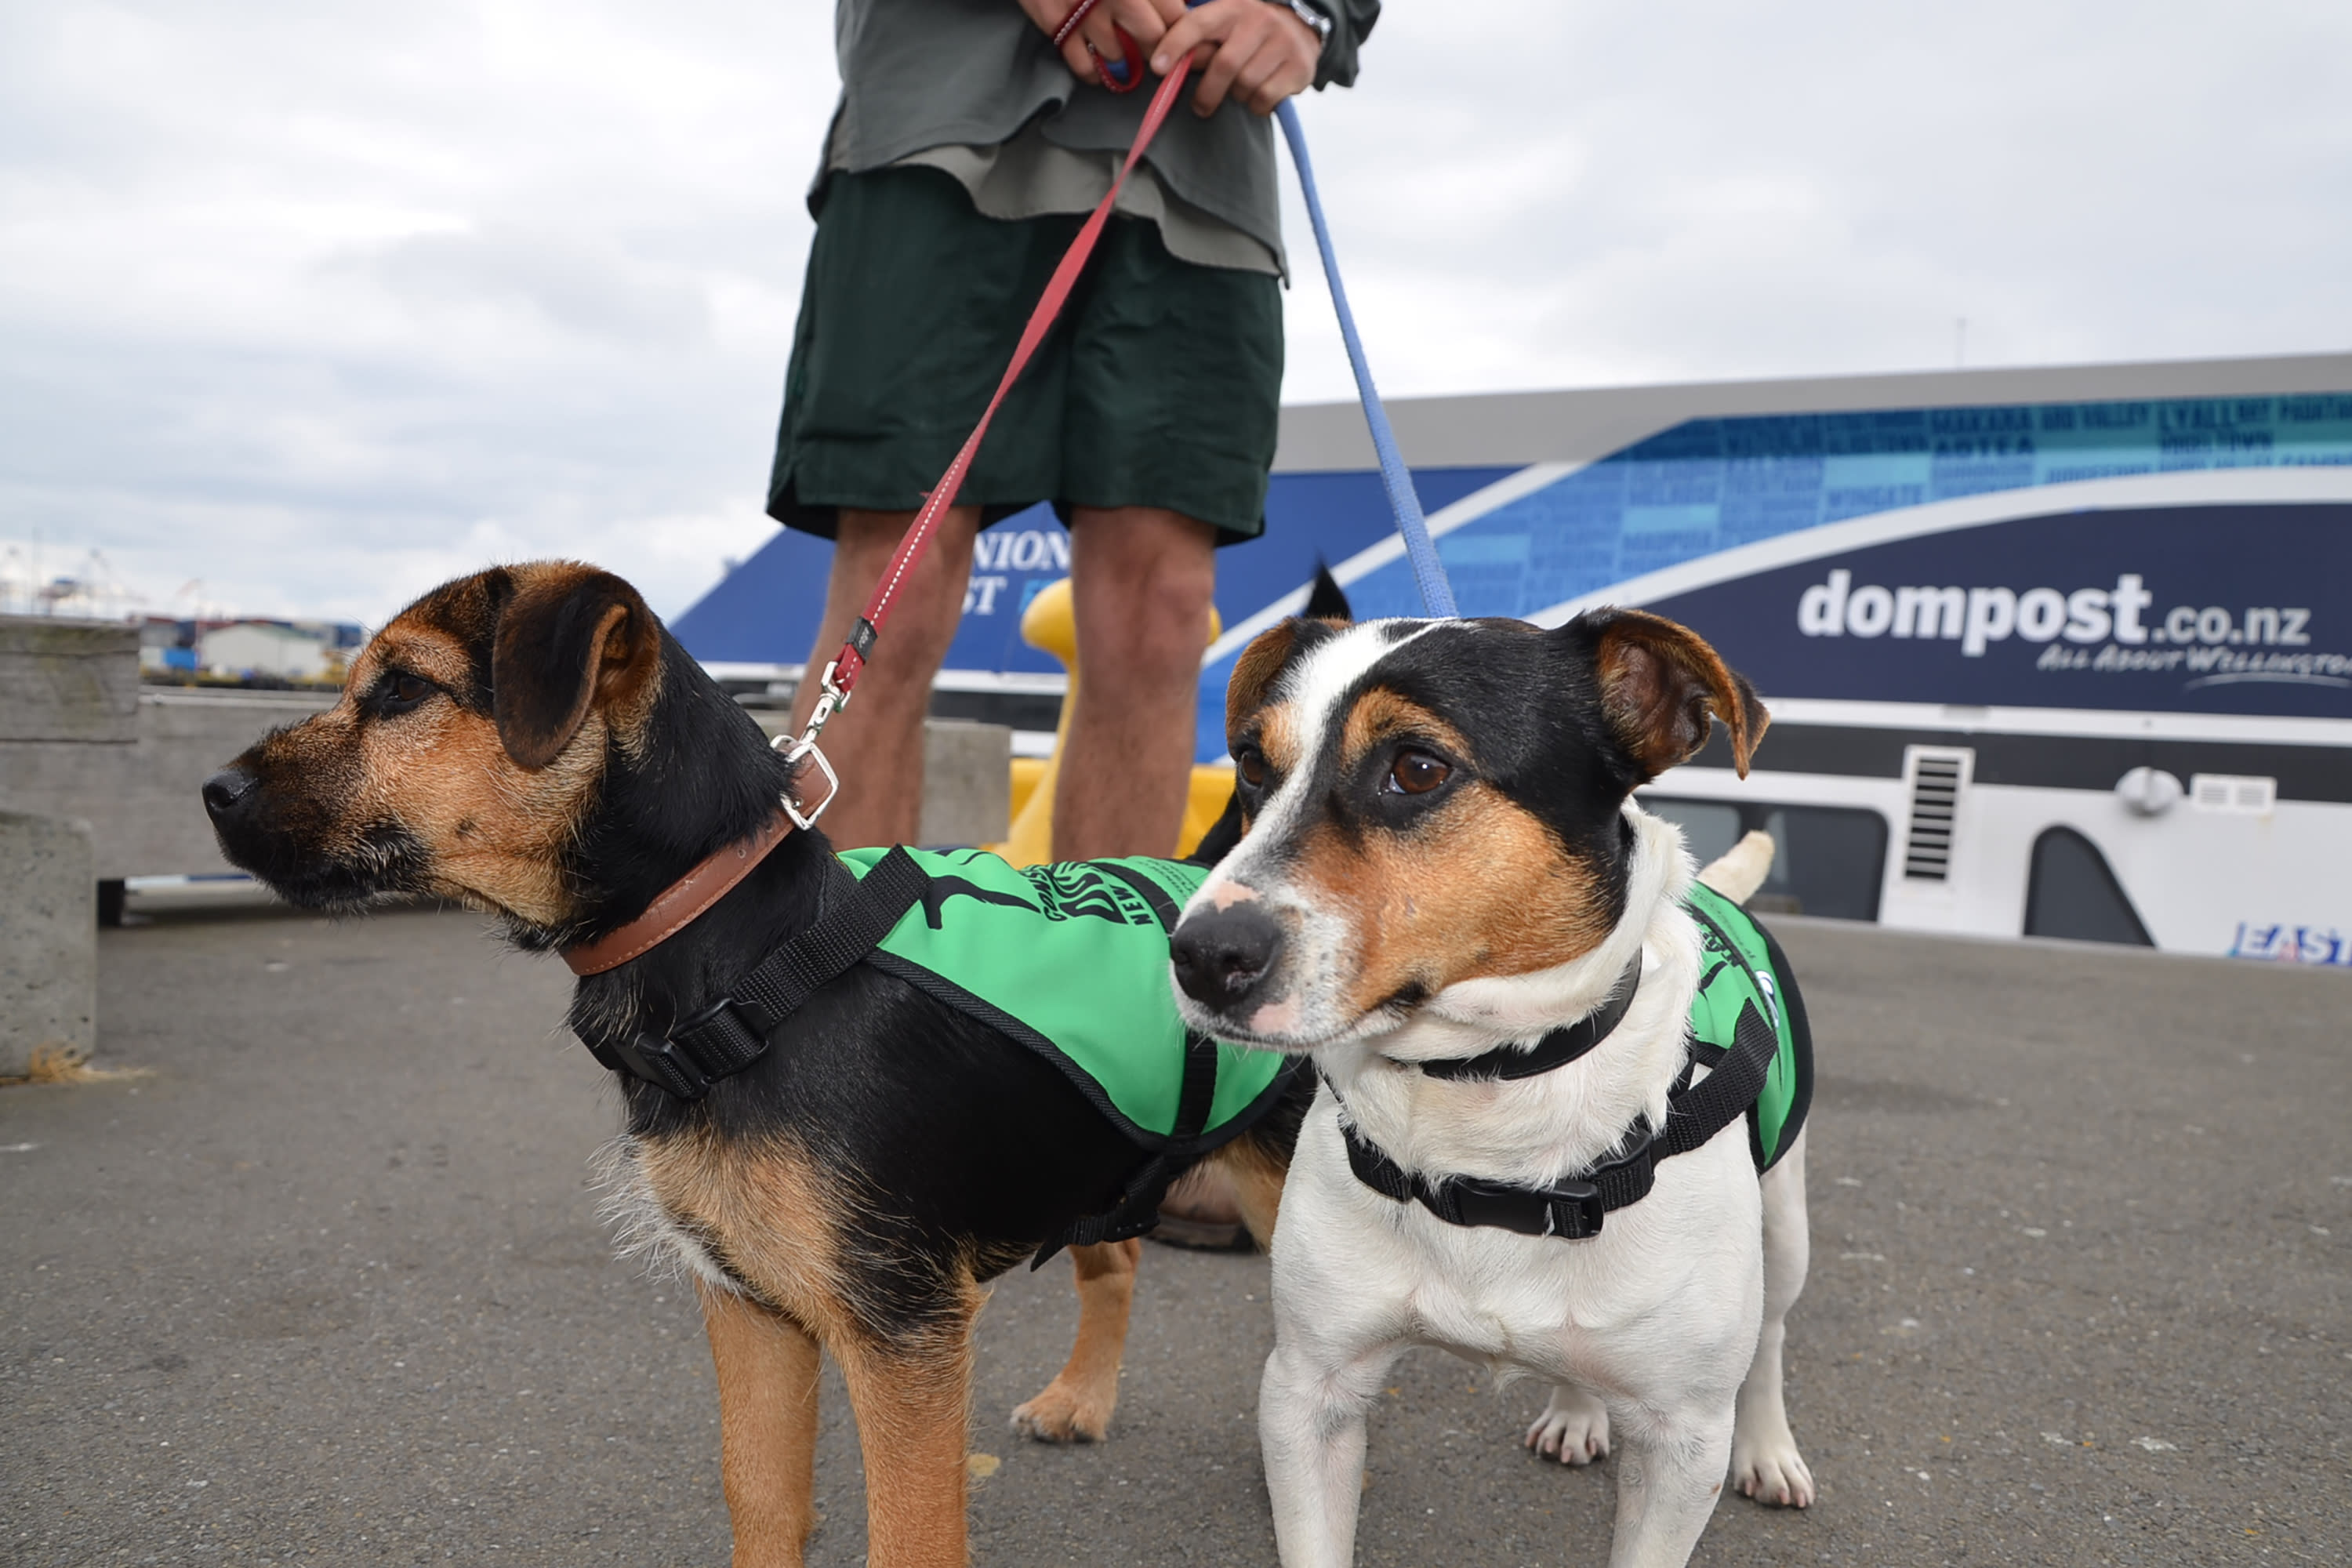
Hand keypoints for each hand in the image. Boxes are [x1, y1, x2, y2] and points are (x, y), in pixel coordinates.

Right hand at [1019, 0, 1186, 88]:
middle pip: (1152, 40)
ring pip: (1120, 57)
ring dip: (1125, 58)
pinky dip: (1095, 72)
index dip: (1181, 27)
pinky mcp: (1057, 25)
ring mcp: (1085, 14)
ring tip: (1125, 51)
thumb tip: (1179, 7)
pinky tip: (1099, 67)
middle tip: (1153, 44)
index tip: (1181, 31)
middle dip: (1157, 47)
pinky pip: (1083, 65)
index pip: (1175, 15)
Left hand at [1149, 0, 1320, 117]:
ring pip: (1246, 84)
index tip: (1158, 68)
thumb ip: (1199, 42)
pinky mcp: (1299, 66)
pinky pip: (1266, 97)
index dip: (1176, 44)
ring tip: (1239, 91)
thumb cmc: (1251, 32)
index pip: (1199, 23)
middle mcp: (1259, 20)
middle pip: (1225, 64)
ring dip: (1236, 96)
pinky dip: (1256, 105)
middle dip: (1208, 92)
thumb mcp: (1226, 25)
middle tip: (1200, 107)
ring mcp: (1283, 42)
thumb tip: (1166, 66)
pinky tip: (1257, 97)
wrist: (1303, 28)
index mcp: (1233, 7)